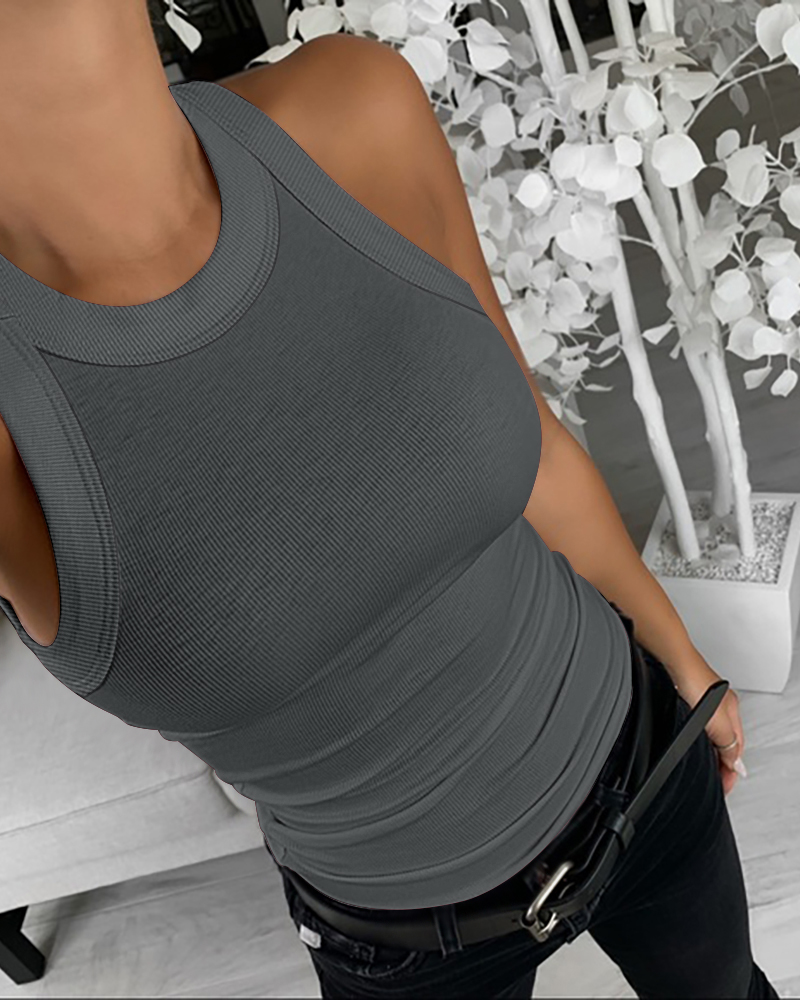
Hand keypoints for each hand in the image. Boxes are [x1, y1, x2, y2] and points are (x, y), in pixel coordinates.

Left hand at [673, 659, 745, 796]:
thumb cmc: (694, 680)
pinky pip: (697, 724)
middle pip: (726, 741)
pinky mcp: (687, 696)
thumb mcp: (715, 720)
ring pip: (712, 733)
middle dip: (722, 761)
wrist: (673, 660)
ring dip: (710, 749)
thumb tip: (735, 763)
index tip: (724, 785)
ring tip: (706, 765)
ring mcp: (704, 701)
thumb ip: (726, 743)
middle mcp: (721, 706)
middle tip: (717, 779)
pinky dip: (697, 736)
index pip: (737, 749)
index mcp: (732, 712)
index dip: (730, 770)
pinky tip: (689, 739)